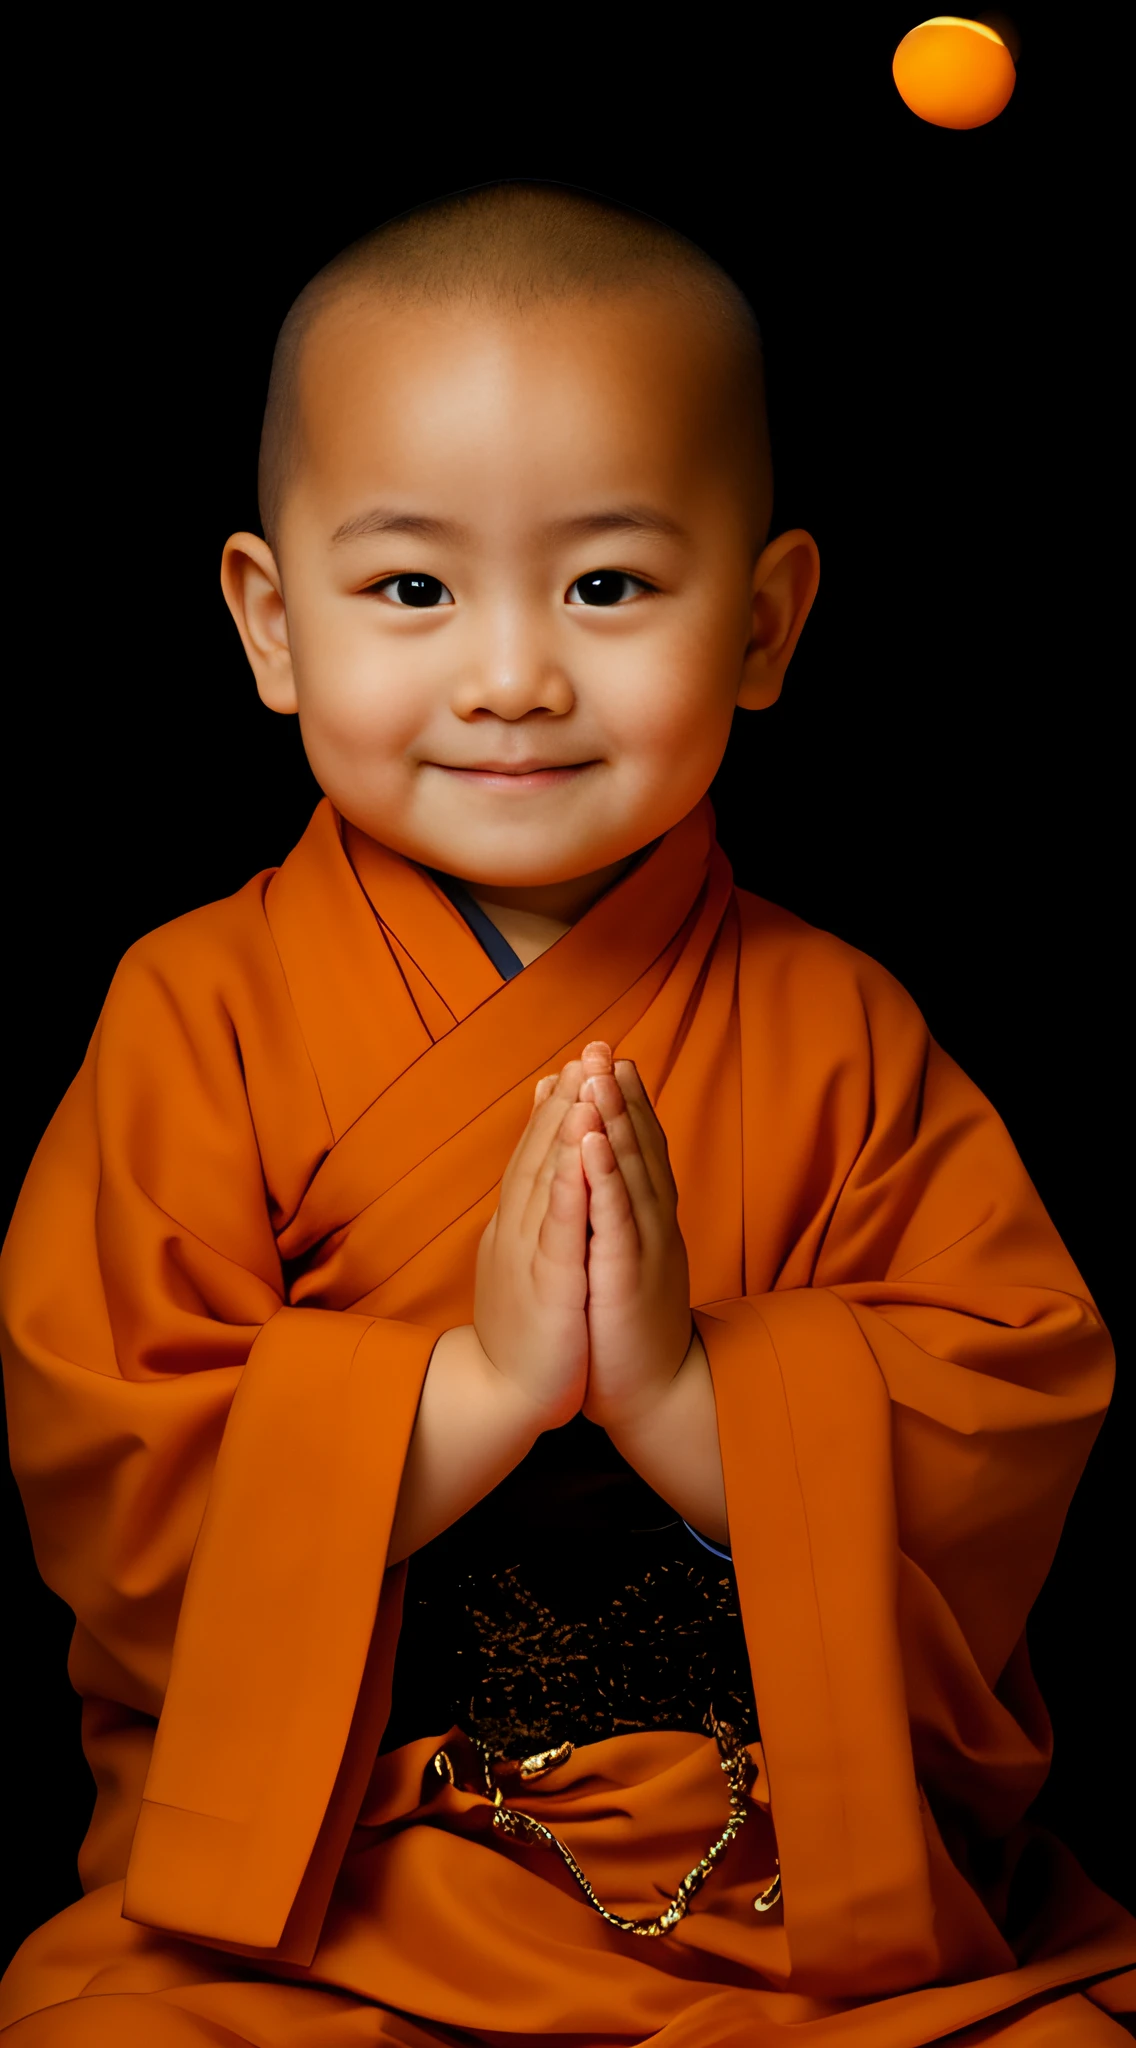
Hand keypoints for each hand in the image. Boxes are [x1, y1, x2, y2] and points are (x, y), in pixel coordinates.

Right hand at [473, 1060, 602, 1430]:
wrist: (505, 1396)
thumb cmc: (524, 1326)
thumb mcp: (526, 1256)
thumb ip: (530, 1209)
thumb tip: (538, 1167)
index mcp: (518, 1222)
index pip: (537, 1153)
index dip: (557, 1105)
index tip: (577, 1061)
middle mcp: (517, 1229)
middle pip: (540, 1154)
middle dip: (565, 1100)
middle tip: (585, 1051)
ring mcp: (528, 1257)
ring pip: (546, 1183)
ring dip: (564, 1131)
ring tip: (584, 1084)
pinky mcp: (546, 1290)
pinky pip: (557, 1235)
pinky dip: (566, 1193)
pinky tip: (578, 1160)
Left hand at [576, 1043, 693, 1430]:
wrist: (649, 1393)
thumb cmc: (626, 1325)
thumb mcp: (620, 1258)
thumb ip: (616, 1216)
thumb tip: (605, 1180)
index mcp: (644, 1220)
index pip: (637, 1149)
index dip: (625, 1103)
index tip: (610, 1059)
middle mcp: (650, 1224)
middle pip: (637, 1147)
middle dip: (617, 1095)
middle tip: (603, 1046)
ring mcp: (643, 1247)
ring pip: (630, 1172)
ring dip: (614, 1119)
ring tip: (597, 1074)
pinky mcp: (628, 1276)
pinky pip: (617, 1217)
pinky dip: (606, 1175)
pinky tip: (595, 1141)